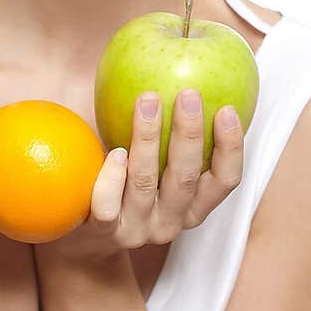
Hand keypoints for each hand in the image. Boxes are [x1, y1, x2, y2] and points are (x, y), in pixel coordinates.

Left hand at [38, 89, 243, 266]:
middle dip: (190, 133)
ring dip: (149, 138)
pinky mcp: (103, 232)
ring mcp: (137, 230)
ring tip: (148, 99)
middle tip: (188, 93)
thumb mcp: (157, 168)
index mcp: (193, 207)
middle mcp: (170, 223)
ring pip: (146, 182)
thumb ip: (173, 138)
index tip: (227, 108)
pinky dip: (113, 176)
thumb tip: (190, 72)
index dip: (231, 147)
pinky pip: (108, 205)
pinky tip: (116, 151)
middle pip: (187, 178)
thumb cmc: (125, 186)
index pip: (226, 181)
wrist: (80, 238)